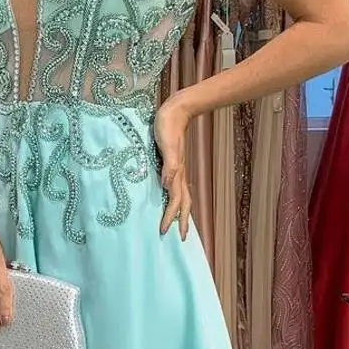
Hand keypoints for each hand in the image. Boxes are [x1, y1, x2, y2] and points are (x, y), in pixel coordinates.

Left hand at [154, 97, 192, 239]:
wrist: (177, 110)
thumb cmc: (168, 126)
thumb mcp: (166, 146)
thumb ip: (169, 166)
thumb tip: (167, 186)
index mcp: (177, 173)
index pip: (175, 202)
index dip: (170, 218)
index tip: (165, 232)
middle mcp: (179, 174)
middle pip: (183, 203)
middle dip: (182, 221)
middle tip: (181, 238)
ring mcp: (177, 168)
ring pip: (182, 196)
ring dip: (181, 212)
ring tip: (179, 224)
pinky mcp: (173, 162)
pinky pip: (176, 186)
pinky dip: (174, 198)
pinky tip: (169, 198)